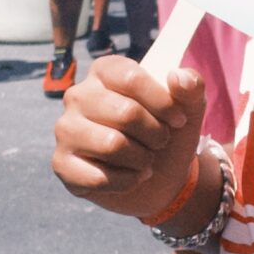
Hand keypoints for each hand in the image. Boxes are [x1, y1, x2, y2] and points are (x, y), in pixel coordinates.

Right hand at [51, 53, 203, 216]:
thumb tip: (178, 76)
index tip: (179, 120)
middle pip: (125, 113)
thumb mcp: (188, 109)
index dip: (163, 103)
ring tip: (146, 159)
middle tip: (160, 142)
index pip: (131, 77)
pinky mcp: (62, 164)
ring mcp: (66, 130)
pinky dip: (126, 182)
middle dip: (155, 135)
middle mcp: (78, 96)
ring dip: (142, 159)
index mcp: (104, 72)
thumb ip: (191, 86)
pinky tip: (130, 177)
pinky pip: (98, 177)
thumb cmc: (168, 134)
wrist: (161, 178)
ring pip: (112, 145)